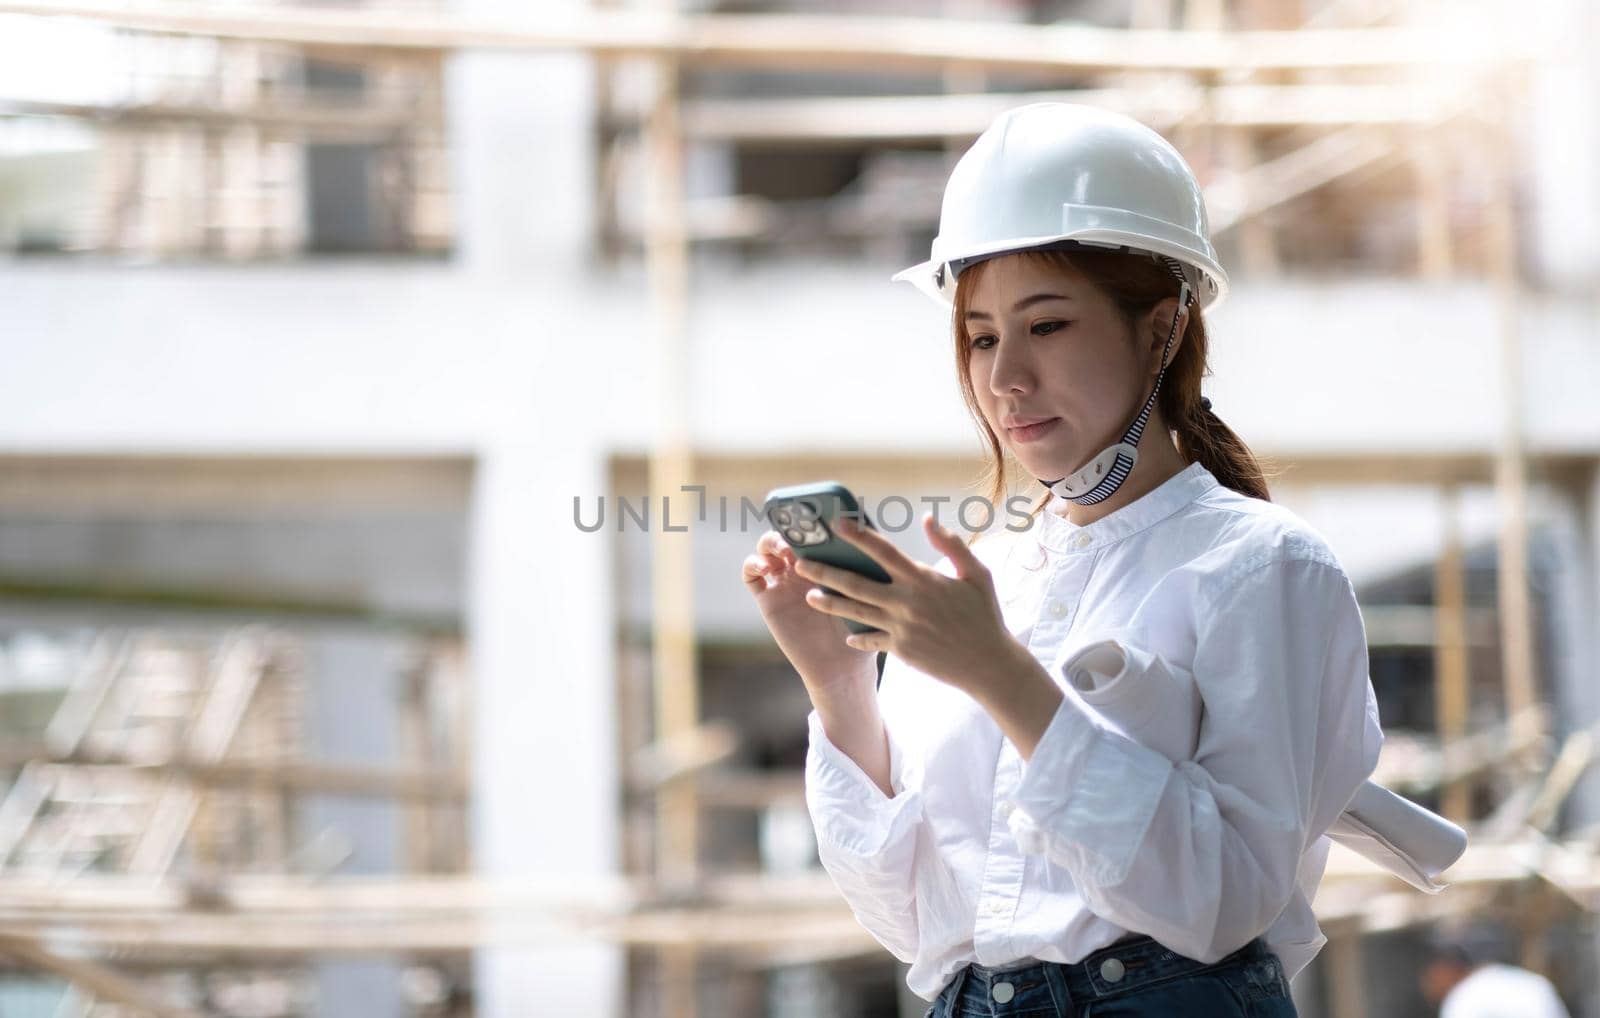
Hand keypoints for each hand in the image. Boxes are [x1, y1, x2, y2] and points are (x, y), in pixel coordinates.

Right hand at [742, 529, 876, 694]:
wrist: (842, 666)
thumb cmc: (860, 628)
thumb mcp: (867, 592)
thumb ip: (864, 565)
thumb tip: (873, 534)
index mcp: (826, 560)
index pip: (814, 529)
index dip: (813, 515)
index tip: (818, 507)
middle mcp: (803, 567)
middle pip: (788, 533)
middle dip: (790, 523)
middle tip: (798, 525)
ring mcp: (783, 581)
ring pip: (766, 549)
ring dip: (770, 541)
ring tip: (781, 547)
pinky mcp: (767, 598)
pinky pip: (751, 575)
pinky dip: (752, 564)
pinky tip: (764, 567)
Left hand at [793, 513, 1030, 698]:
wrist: (989, 664)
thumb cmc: (985, 615)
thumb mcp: (976, 574)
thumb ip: (951, 544)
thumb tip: (928, 518)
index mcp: (922, 579)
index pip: (883, 551)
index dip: (859, 536)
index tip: (838, 524)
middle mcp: (906, 602)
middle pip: (856, 583)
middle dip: (825, 572)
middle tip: (800, 563)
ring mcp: (900, 628)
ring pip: (855, 612)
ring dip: (829, 604)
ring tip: (809, 596)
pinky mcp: (900, 650)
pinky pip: (871, 641)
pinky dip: (858, 637)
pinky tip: (846, 634)